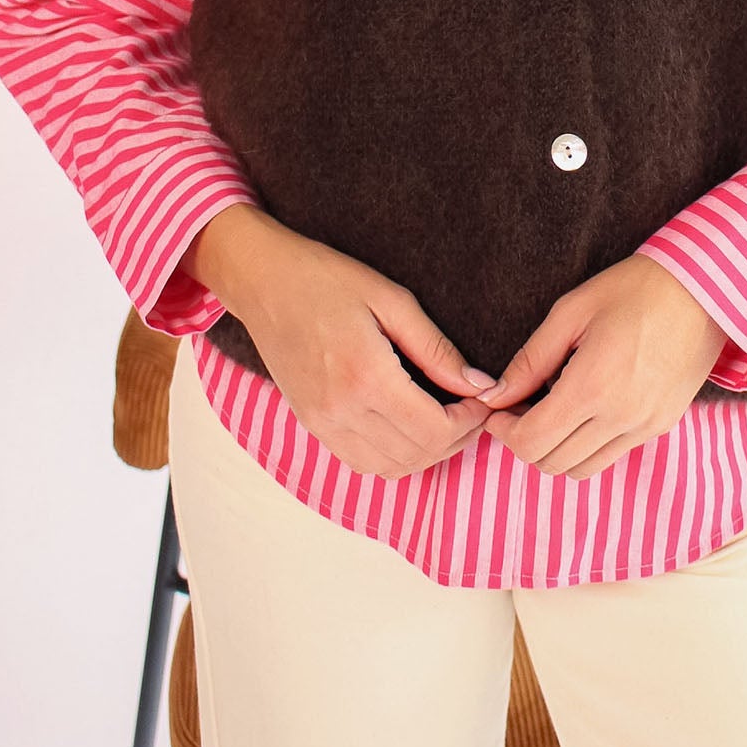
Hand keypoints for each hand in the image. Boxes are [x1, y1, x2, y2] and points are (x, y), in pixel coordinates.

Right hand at [200, 207, 497, 478]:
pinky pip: (361, 462)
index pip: (433, 430)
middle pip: (417, 455)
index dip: (470, 422)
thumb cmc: (327, 279)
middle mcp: (341, 410)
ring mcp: (322, 423)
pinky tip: (409, 425)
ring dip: (427, 452)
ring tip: (446, 418)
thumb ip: (437, 349)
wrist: (263, 281)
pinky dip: (394, 456)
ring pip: (390, 468)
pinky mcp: (311, 425)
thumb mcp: (392, 300)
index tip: (483, 399)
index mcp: (365, 376)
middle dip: (456, 438)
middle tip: (472, 409)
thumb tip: (480, 385)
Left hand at [473, 254, 728, 479]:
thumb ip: (530, 360)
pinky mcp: (661, 425)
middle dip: (525, 442)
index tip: (497, 410)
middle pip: (552, 463)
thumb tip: (496, 395)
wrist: (703, 289)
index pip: (532, 442)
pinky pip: (612, 455)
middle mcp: (620, 417)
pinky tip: (585, 408)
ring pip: (582, 469)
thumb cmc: (634, 289)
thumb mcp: (571, 311)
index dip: (504, 432)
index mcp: (592, 386)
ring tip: (552, 410)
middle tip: (519, 409)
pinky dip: (587, 445)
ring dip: (556, 450)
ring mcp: (645, 426)